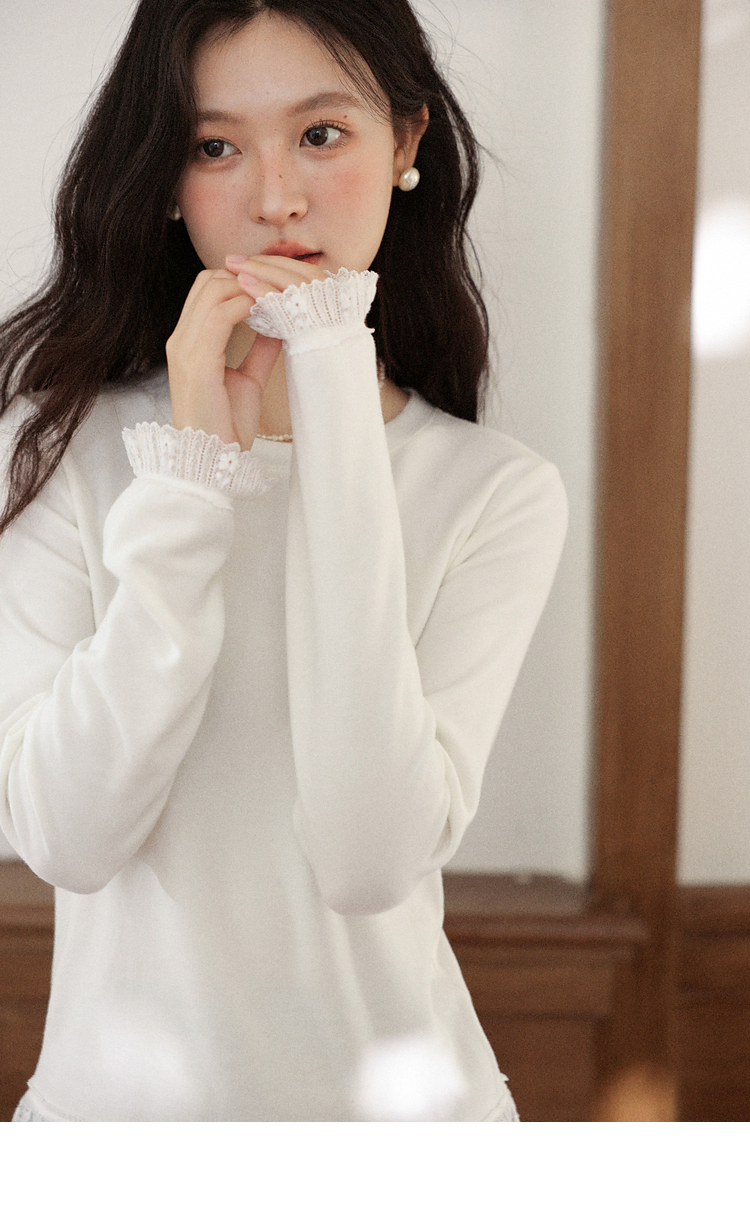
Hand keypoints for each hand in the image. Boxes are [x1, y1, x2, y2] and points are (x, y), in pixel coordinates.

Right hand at [165, 268, 281, 450]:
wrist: (212, 461)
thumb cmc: (227, 426)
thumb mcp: (248, 380)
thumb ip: (259, 350)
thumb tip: (279, 323)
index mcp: (189, 342)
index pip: (207, 289)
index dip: (240, 281)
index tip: (273, 289)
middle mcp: (180, 339)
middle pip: (208, 280)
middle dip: (246, 277)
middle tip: (278, 288)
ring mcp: (184, 347)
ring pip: (213, 289)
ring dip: (249, 287)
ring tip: (277, 297)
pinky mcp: (196, 361)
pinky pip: (221, 315)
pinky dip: (248, 306)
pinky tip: (270, 313)